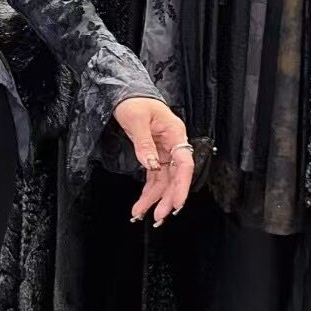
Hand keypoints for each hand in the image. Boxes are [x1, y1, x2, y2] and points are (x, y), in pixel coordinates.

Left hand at [112, 97, 194, 225]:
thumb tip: (150, 165)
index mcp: (175, 133)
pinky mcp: (154, 156)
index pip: (184, 163)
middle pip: (175, 176)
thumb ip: (144, 144)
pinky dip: (148, 191)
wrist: (126, 94)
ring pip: (164, 180)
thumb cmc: (135, 101)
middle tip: (158, 216)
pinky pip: (154, 177)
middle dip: (167, 198)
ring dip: (155, 199)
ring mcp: (164, 152)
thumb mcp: (137, 119)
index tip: (176, 203)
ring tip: (141, 213)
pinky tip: (141, 204)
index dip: (182, 185)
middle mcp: (173, 145)